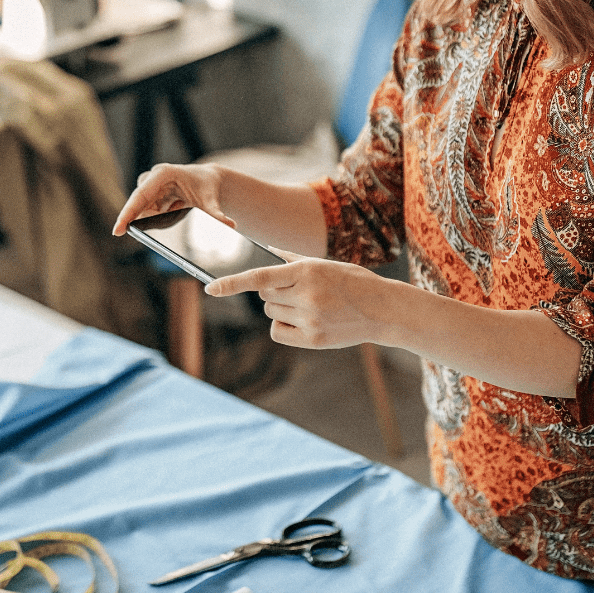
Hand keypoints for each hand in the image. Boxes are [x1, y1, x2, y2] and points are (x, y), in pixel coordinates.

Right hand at [112, 163, 232, 235]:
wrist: (210, 180)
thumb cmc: (209, 186)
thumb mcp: (212, 201)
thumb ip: (217, 214)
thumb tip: (230, 225)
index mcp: (164, 174)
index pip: (140, 195)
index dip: (127, 213)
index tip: (118, 230)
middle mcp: (154, 177)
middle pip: (137, 202)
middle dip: (138, 217)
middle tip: (142, 228)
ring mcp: (151, 185)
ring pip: (143, 208)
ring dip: (156, 215)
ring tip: (178, 207)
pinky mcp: (152, 193)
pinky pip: (148, 210)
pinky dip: (159, 215)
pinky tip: (177, 207)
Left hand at [205, 247, 406, 350]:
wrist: (383, 310)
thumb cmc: (353, 282)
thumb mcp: (325, 264)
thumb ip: (293, 260)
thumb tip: (267, 251)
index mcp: (307, 271)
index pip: (260, 276)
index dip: (232, 283)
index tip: (210, 288)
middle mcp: (306, 295)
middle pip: (264, 296)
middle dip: (274, 292)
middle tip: (299, 291)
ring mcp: (309, 319)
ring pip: (271, 313)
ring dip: (281, 308)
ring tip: (310, 306)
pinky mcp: (313, 340)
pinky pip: (278, 332)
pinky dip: (284, 327)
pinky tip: (305, 322)